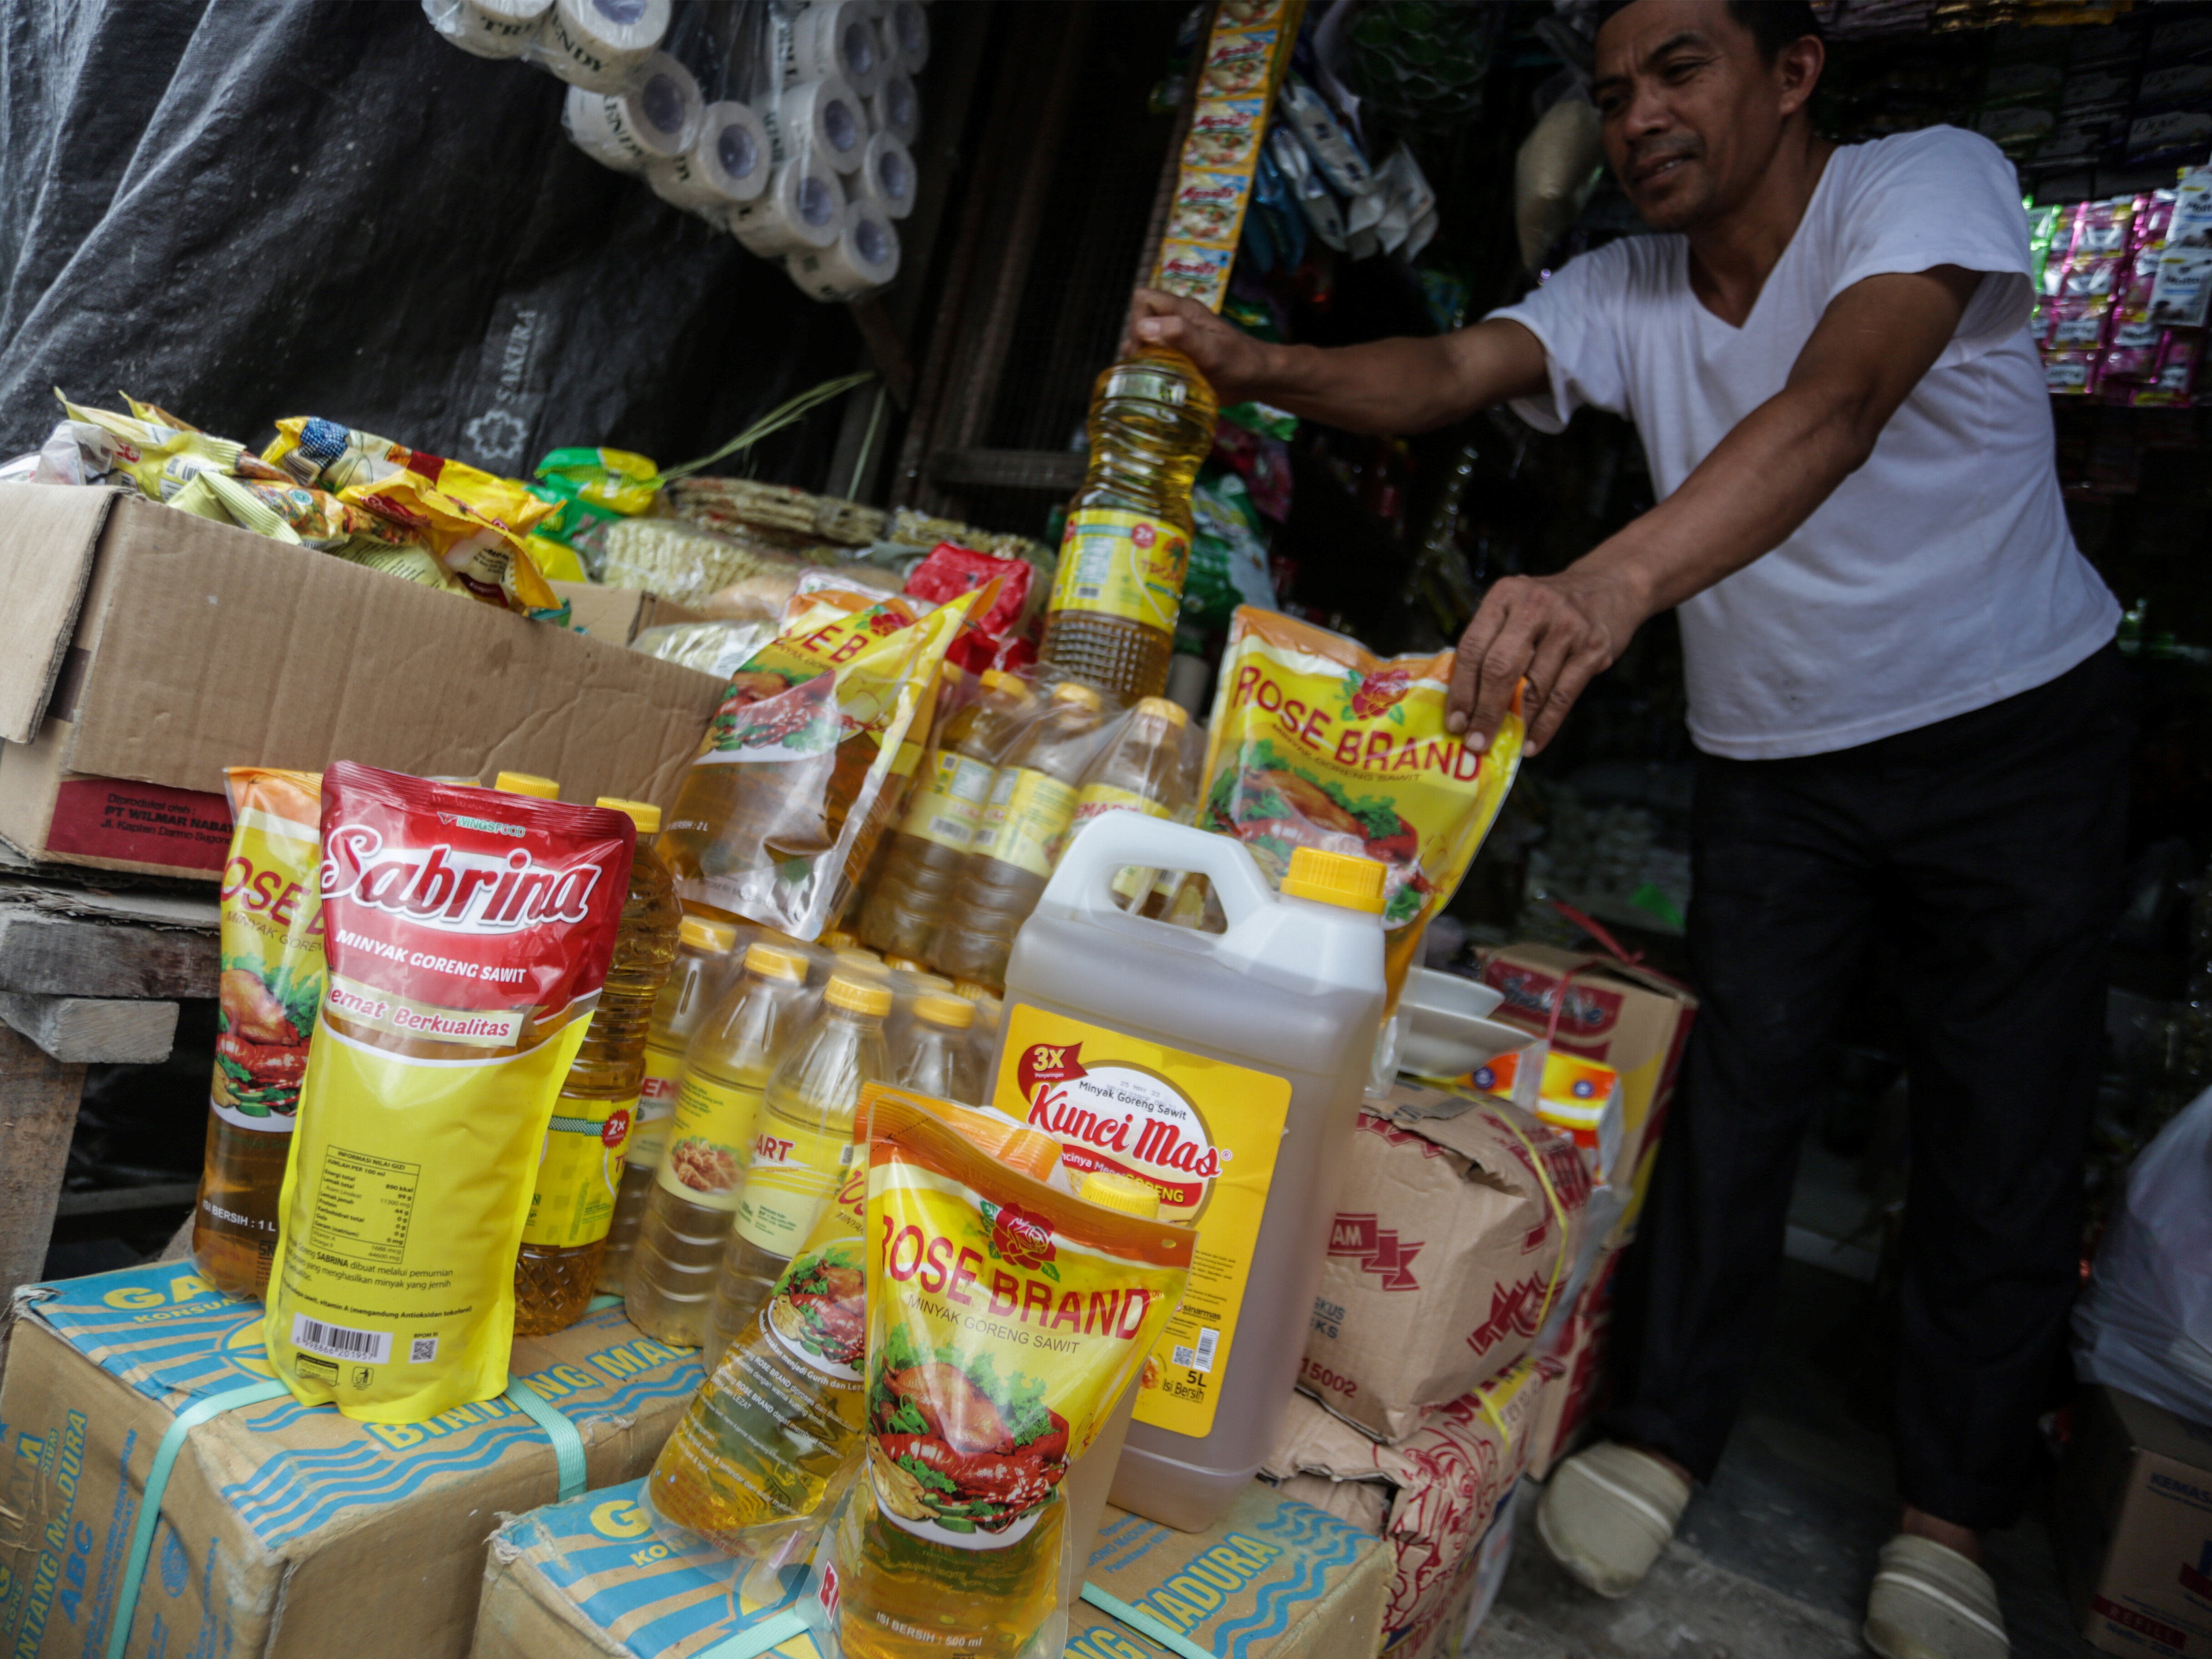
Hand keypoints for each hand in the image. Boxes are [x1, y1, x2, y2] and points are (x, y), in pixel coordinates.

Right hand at [1123, 289, 1274, 402]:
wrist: (1257, 379)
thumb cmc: (1238, 361)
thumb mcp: (1211, 349)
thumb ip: (1180, 334)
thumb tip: (1143, 327)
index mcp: (1183, 310)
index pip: (1144, 299)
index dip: (1138, 319)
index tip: (1145, 346)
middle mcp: (1175, 321)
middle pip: (1139, 320)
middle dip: (1136, 342)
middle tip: (1148, 365)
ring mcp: (1175, 340)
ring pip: (1142, 340)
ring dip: (1139, 357)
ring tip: (1149, 376)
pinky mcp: (1176, 358)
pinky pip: (1152, 357)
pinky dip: (1147, 368)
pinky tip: (1153, 382)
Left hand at [1448, 564, 1649, 755]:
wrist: (1610, 585)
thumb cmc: (1549, 608)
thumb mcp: (1515, 609)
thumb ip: (1490, 643)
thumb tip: (1465, 703)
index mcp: (1504, 596)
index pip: (1472, 647)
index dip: (1460, 689)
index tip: (1454, 722)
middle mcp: (1534, 607)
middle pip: (1499, 668)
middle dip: (1484, 711)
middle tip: (1475, 742)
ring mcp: (1567, 627)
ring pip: (1534, 687)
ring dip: (1516, 723)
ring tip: (1501, 745)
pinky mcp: (1593, 648)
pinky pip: (1562, 696)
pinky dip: (1545, 725)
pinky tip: (1533, 743)